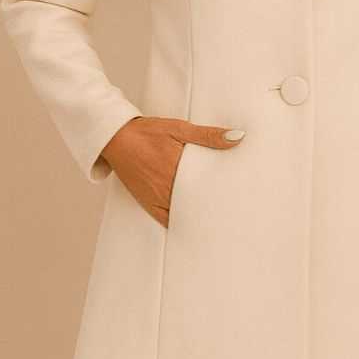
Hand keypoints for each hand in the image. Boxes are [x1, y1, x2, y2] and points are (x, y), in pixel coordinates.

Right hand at [101, 116, 244, 227]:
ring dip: (198, 219)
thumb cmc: (149, 131)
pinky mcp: (147, 202)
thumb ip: (209, 135)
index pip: (208, 190)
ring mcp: (156, 197)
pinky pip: (165, 219)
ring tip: (219, 227)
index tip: (242, 204)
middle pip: (197, 205)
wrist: (116, 138)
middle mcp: (167, 188)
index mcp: (179, 170)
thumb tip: (238, 137)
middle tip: (236, 218)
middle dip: (215, 210)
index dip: (225, 198)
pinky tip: (192, 230)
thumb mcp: (180, 128)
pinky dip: (179, 224)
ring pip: (183, 215)